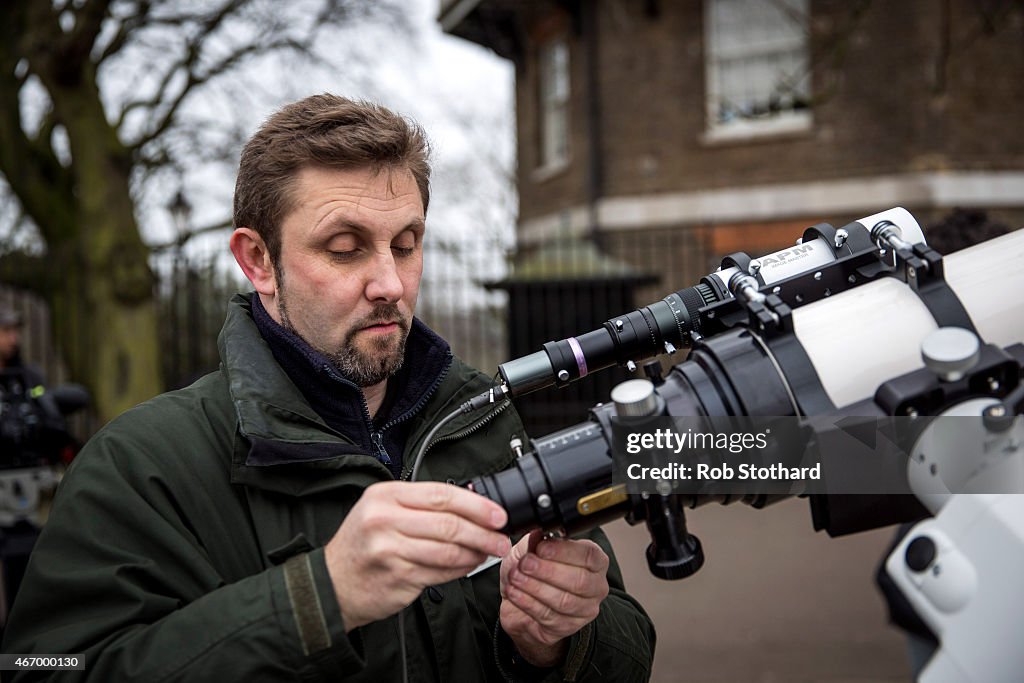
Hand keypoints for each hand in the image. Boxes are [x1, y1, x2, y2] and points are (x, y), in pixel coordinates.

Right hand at [325, 481, 510, 630]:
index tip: (498, 514)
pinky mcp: (397, 578)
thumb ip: (420, 505)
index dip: (476, 504)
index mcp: (384, 496)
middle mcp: (384, 520)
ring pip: (448, 551)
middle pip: (449, 523)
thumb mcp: (381, 511)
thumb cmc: (362, 545)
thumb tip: (472, 506)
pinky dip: (461, 570)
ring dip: (476, 553)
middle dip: (484, 532)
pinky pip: (441, 573)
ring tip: (488, 553)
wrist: (331, 585)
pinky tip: (468, 566)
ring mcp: (390, 550)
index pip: (441, 495)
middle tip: (501, 538)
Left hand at [499, 530, 609, 667]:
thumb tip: (538, 533)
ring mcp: (584, 610)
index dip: (565, 551)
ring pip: (564, 601)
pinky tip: (515, 592)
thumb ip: (536, 540)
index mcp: (594, 562)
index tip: (542, 548)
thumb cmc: (533, 572)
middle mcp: (595, 586)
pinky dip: (527, 603)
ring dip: (536, 587)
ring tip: (516, 577)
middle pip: (579, 581)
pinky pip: (548, 616)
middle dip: (548, 571)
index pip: (589, 556)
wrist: (521, 604)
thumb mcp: (532, 549)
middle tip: (526, 563)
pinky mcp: (567, 627)